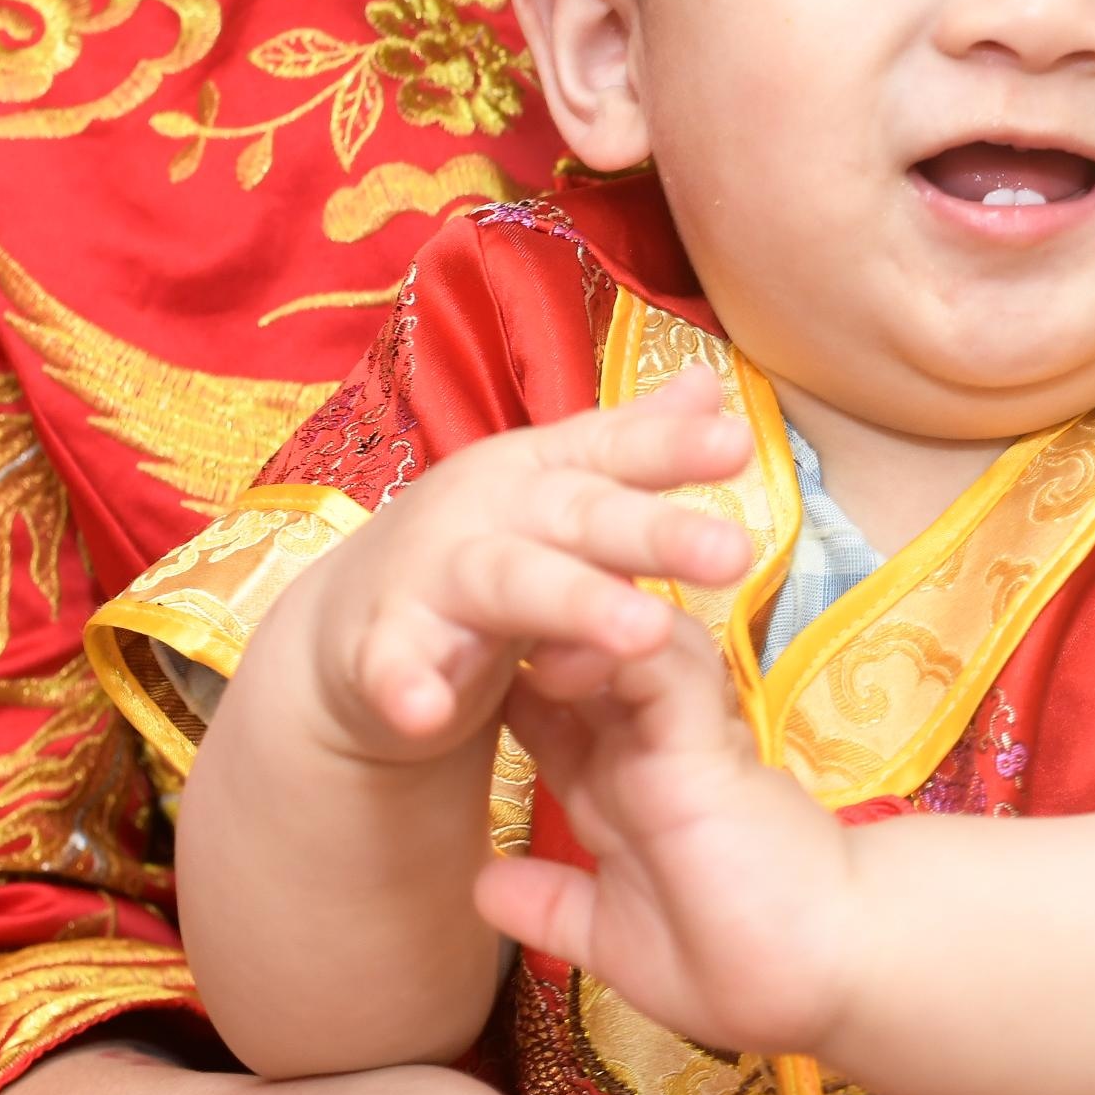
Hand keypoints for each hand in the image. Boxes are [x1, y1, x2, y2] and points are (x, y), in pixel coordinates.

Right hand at [281, 371, 756, 768]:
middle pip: (582, 516)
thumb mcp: (563, 490)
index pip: (617, 450)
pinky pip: (393, 666)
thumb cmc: (488, 546)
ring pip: (511, 584)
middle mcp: (492, 509)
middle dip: (656, 532)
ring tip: (646, 632)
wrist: (352, 621)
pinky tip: (424, 711)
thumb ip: (635, 443)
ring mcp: (432, 575)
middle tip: (734, 553)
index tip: (742, 443)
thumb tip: (712, 384)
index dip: (676, 446)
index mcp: (542, 470)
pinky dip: (406, 686)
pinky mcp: (379, 646)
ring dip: (575, 604)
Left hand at [479, 633, 862, 1054]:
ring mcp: (680, 738)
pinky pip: (656, 672)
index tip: (432, 660)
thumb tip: (483, 886)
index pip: (547, 713)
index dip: (493, 681)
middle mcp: (646, 749)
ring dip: (561, 618)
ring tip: (497, 605)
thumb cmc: (743, 963)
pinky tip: (558, 649)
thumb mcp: (615, 943)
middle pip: (576, 656)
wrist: (830, 980)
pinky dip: (612, 652)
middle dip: (523, 624)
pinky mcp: (710, 744)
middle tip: (457, 595)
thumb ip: (555, 908)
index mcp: (619, 788)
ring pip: (617, 642)